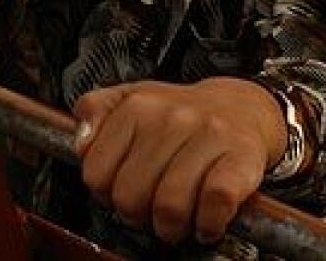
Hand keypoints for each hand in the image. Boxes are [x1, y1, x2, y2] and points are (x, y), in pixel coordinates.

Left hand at [73, 77, 285, 244]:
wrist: (244, 108)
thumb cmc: (183, 115)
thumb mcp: (132, 99)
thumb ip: (96, 112)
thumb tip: (82, 143)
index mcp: (138, 106)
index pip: (97, 174)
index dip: (106, 194)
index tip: (122, 190)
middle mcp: (172, 117)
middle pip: (130, 197)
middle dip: (137, 216)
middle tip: (150, 210)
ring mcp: (209, 135)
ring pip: (170, 207)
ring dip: (171, 227)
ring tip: (178, 220)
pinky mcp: (240, 157)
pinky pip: (215, 204)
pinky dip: (208, 224)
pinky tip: (205, 220)